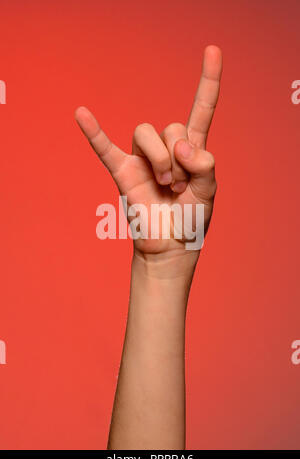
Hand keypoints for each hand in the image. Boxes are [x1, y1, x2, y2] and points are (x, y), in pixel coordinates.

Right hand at [75, 46, 221, 258]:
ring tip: (166, 185)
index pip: (202, 108)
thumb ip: (204, 165)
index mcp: (192, 149)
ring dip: (161, 160)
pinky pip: (105, 148)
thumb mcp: (209, 191)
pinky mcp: (123, 173)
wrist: (170, 246)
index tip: (213, 50)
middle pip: (171, 126)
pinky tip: (82, 113)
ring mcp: (142, 159)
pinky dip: (94, 132)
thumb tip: (181, 148)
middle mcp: (166, 149)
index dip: (208, 81)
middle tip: (181, 185)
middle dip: (179, 156)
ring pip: (146, 133)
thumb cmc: (191, 219)